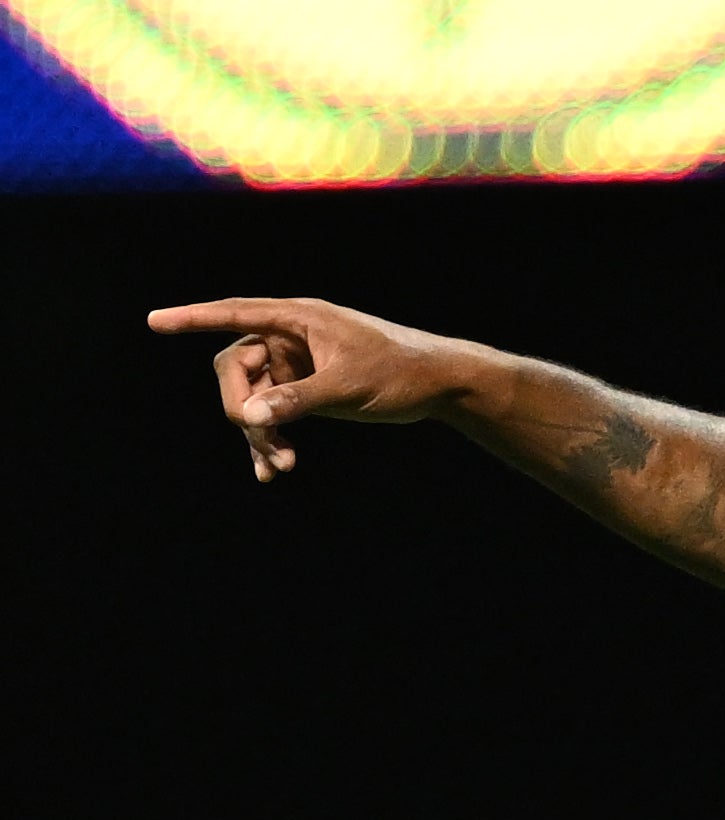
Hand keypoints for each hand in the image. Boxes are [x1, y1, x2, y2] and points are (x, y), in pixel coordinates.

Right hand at [147, 297, 465, 482]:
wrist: (438, 386)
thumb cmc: (399, 373)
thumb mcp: (348, 388)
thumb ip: (298, 400)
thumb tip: (250, 415)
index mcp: (299, 319)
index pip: (236, 314)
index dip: (194, 318)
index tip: (155, 322)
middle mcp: (292, 336)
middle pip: (236, 366)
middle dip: (241, 405)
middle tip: (263, 439)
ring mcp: (297, 363)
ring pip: (253, 395)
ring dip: (258, 430)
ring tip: (281, 464)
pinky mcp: (306, 387)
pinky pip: (273, 410)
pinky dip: (271, 437)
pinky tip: (272, 470)